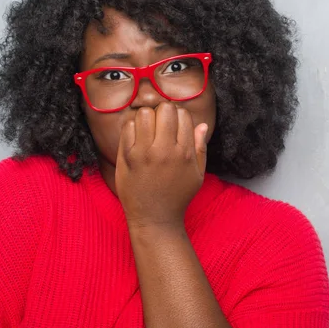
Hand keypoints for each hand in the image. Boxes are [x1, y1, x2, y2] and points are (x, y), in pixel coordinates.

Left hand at [115, 102, 208, 228]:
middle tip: (161, 125)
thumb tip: (201, 124)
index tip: (175, 126)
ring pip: (144, 113)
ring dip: (147, 118)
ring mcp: (143, 153)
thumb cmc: (178, 197)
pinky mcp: (126, 157)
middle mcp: (164, 150)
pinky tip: (137, 140)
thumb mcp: (197, 174)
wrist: (154, 219)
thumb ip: (200, 148)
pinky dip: (132, 129)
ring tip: (148, 130)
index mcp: (184, 152)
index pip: (183, 114)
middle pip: (164, 108)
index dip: (179, 116)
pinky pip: (127, 127)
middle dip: (164, 112)